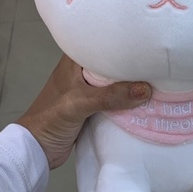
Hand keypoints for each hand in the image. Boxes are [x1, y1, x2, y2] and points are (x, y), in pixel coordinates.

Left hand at [17, 55, 150, 169]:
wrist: (37, 149)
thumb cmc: (51, 118)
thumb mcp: (80, 102)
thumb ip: (110, 96)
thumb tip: (145, 90)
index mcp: (75, 60)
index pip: (101, 44)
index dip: (121, 42)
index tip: (144, 42)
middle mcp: (83, 72)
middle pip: (112, 64)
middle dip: (131, 64)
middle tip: (155, 60)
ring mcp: (88, 90)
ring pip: (115, 83)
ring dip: (130, 84)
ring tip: (156, 77)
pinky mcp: (93, 107)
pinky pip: (114, 100)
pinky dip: (126, 100)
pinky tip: (144, 99)